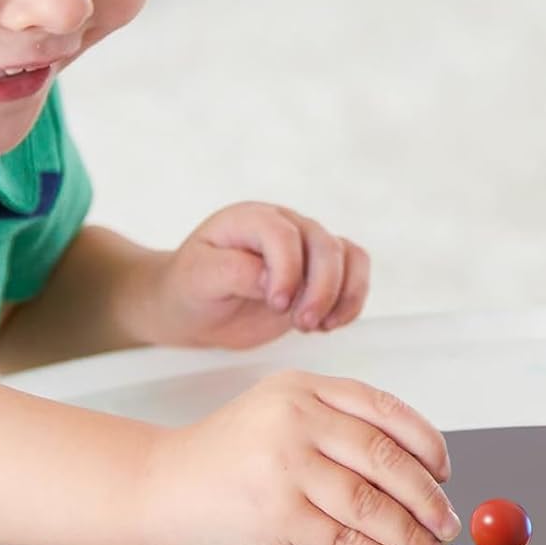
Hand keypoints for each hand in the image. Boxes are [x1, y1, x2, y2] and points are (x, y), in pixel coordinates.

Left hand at [138, 202, 368, 349]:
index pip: (283, 234)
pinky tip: (330, 323)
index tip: (277, 303)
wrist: (195, 309)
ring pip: (347, 257)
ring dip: (341, 295)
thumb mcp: (200, 278)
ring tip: (315, 325)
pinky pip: (355, 274)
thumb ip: (235, 272)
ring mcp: (305, 248)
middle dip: (320, 289)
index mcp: (250, 219)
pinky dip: (352, 300)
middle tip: (302, 323)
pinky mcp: (319, 273)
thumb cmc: (191, 288)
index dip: (288, 268)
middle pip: (324, 245)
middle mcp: (283, 225)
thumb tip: (273, 280)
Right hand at [139, 370, 457, 544]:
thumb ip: (332, 428)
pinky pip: (346, 542)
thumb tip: (410, 474)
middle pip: (386, 458)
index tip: (445, 471)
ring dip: (412, 538)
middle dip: (427, 498)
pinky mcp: (277, 513)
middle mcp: (297, 418)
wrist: (159, 484)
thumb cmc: (223, 458)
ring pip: (372, 505)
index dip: (426, 443)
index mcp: (302, 388)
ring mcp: (286, 464)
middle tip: (446, 523)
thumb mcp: (276, 415)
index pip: (384, 410)